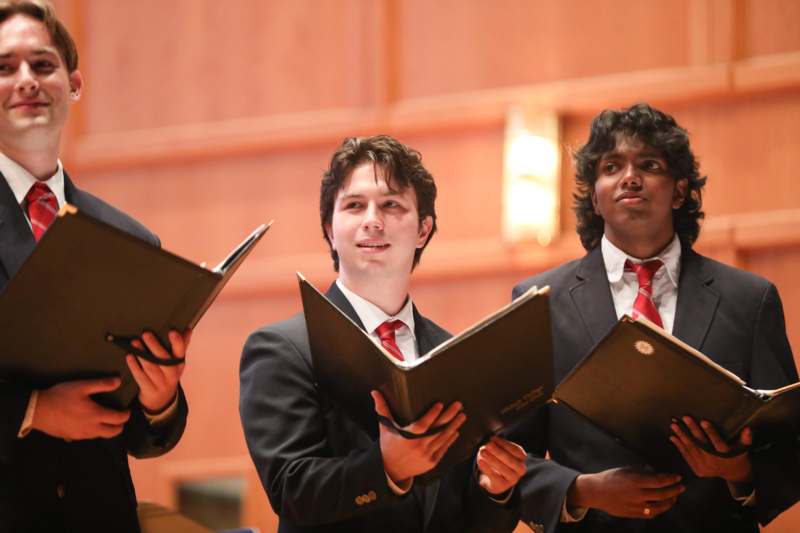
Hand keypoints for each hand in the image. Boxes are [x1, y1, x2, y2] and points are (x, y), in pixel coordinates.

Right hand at [31, 377, 129, 439]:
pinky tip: (91, 423)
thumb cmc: (60, 396)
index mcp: (96, 415)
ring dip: (107, 429)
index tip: (127, 410)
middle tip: (119, 418)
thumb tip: (118, 381)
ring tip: (106, 419)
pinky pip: (89, 437)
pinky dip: (95, 432)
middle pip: (113, 433)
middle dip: (120, 426)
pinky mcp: (72, 437)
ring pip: (101, 436)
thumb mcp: (82, 386)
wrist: (38, 410)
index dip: (126, 415)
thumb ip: (101, 384)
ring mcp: (81, 435)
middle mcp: (91, 428)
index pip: (118, 419)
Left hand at [126, 329, 190, 413]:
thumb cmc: (169, 375)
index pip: (181, 352)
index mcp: (179, 364)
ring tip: (135, 343)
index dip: (177, 342)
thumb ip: (181, 345)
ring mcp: (161, 383)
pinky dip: (134, 366)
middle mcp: (172, 374)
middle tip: (146, 334)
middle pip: (164, 359)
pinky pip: (140, 377)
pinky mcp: (149, 390)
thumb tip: (188, 329)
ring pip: (151, 368)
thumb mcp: (177, 362)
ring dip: (142, 354)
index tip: (172, 331)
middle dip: (154, 346)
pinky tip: (130, 357)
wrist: (162, 400)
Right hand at [372, 390, 465, 484]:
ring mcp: (426, 455)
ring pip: (443, 438)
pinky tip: (456, 431)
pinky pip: (443, 449)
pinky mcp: (431, 462)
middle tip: (458, 405)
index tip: (440, 404)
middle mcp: (418, 446)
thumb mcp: (385, 428)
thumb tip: (375, 393)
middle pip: (437, 429)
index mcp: (408, 437)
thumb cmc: (388, 446)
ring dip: (454, 426)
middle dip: (449, 416)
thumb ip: (382, 409)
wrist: (391, 471)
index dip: (432, 414)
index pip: (423, 424)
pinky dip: (450, 440)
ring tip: (462, 416)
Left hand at [477, 436, 525, 494]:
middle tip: (487, 445)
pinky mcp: (503, 485)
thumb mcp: (500, 451)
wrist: (495, 479)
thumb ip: (497, 445)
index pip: (515, 450)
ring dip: (492, 459)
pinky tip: (481, 461)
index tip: (492, 438)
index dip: (503, 443)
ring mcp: (513, 479)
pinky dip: (487, 468)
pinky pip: (494, 476)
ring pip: (503, 469)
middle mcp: (520, 469)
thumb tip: (490, 440)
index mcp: (521, 458)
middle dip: (498, 451)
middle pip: (510, 459)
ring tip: (482, 451)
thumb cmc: (499, 460)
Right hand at [567, 467, 683, 518]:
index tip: (677, 477)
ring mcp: (635, 506)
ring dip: (669, 502)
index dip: (670, 479)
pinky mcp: (633, 513)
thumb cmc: (610, 478)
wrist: (596, 492)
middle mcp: (637, 494)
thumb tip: (655, 472)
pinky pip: (650, 514)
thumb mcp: (626, 470)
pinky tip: (662, 506)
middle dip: (674, 491)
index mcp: (635, 480)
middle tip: (681, 487)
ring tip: (674, 497)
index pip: (659, 481)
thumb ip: (641, 472)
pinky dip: (659, 510)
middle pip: (662, 494)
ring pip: (659, 507)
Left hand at [670, 416, 751, 483]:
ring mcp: (704, 467)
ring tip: (674, 425)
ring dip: (681, 436)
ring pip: (691, 449)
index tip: (703, 421)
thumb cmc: (738, 457)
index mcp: (725, 456)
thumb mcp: (743, 449)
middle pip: (701, 444)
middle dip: (692, 430)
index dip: (711, 432)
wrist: (732, 474)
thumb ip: (745, 439)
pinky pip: (686, 456)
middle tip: (684, 418)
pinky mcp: (697, 470)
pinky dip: (679, 446)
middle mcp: (713, 462)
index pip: (717, 442)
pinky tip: (673, 437)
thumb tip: (748, 429)